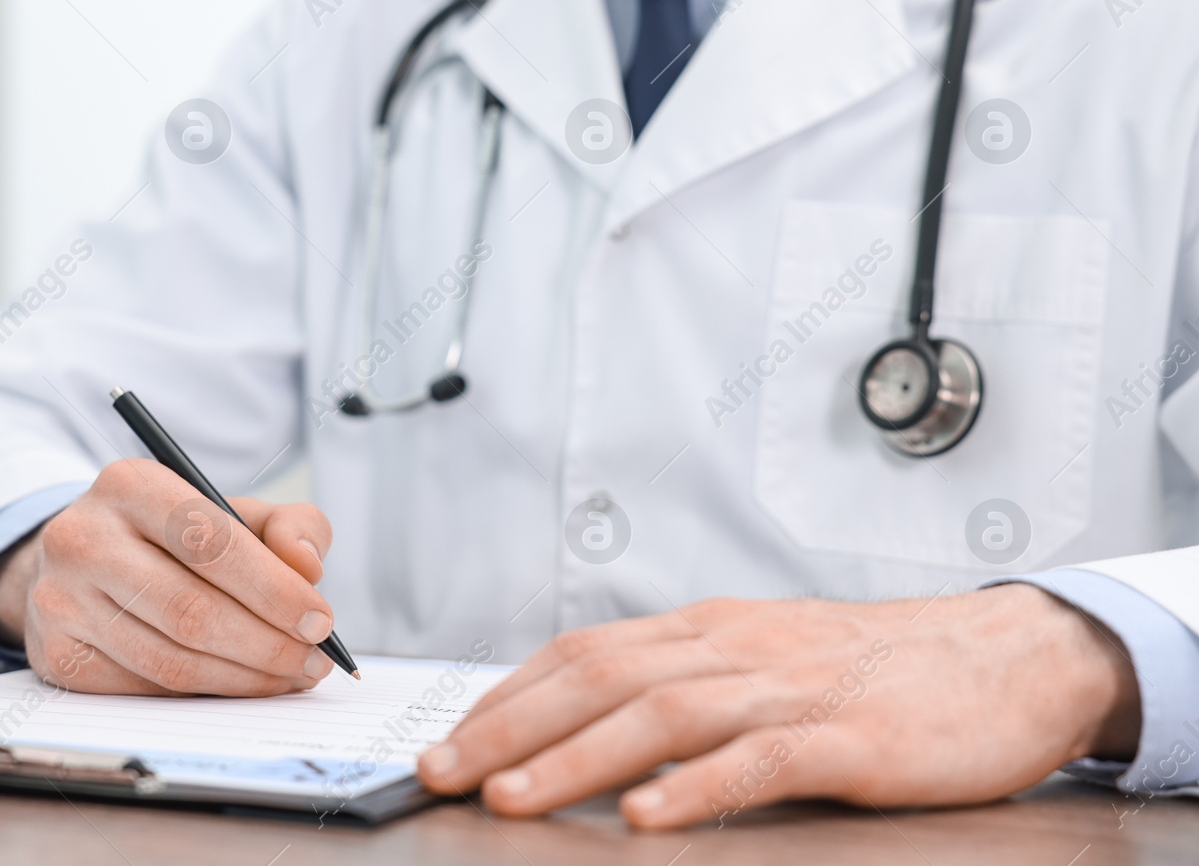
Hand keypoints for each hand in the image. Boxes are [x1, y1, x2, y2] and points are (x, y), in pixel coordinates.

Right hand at [0, 458, 337, 695]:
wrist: (82, 560)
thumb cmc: (174, 536)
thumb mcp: (233, 510)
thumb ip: (288, 527)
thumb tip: (307, 568)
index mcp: (130, 484)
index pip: (211, 542)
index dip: (273, 589)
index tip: (320, 620)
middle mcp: (83, 538)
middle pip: (190, 609)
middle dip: (267, 644)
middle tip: (313, 661)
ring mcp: (61, 600)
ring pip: (169, 660)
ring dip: (243, 679)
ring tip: (290, 677)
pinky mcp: (57, 656)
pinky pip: (145, 690)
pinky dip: (204, 694)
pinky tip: (240, 685)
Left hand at [417, 584, 1139, 827]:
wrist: (1004, 656)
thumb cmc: (873, 667)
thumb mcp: (765, 657)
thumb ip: (688, 680)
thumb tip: (591, 720)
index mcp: (709, 629)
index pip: (585, 652)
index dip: (510, 695)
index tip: (452, 739)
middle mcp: (735, 646)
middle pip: (601, 677)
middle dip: (510, 727)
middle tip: (442, 772)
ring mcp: (792, 688)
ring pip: (664, 714)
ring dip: (576, 758)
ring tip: (512, 799)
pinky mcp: (851, 737)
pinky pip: (761, 760)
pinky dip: (696, 787)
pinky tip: (646, 817)